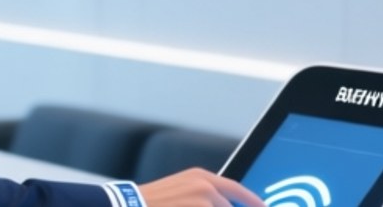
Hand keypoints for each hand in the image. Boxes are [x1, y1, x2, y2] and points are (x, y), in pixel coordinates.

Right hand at [138, 168, 265, 206]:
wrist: (129, 205)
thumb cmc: (152, 201)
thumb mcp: (180, 190)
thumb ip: (203, 196)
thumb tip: (219, 203)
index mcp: (202, 177)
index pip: (238, 190)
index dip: (253, 201)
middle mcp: (206, 187)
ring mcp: (203, 202)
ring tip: (182, 206)